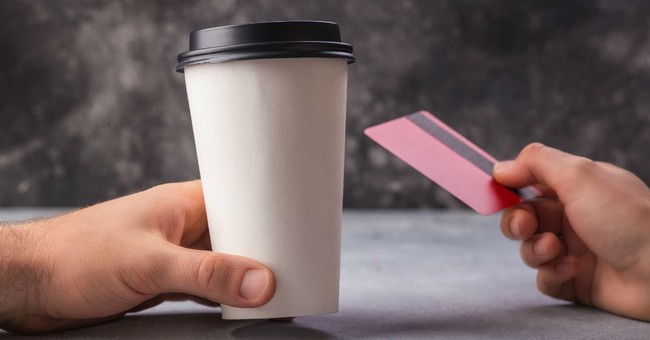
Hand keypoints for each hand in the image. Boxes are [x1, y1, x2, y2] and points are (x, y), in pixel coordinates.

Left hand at [0, 181, 275, 333]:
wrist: (29, 283)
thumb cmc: (77, 256)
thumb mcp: (150, 264)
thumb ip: (207, 274)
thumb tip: (261, 282)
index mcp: (184, 202)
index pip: (242, 199)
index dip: (272, 212)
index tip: (303, 228)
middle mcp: (182, 224)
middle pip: (237, 234)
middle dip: (263, 250)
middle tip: (298, 266)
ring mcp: (172, 252)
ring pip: (221, 261)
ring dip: (241, 275)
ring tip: (276, 286)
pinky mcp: (160, 279)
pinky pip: (203, 283)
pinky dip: (220, 294)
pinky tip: (236, 303)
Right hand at [494, 143, 649, 320]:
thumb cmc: (628, 218)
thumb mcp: (579, 174)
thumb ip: (536, 163)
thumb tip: (501, 167)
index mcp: (578, 189)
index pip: (531, 184)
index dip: (511, 189)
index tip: (496, 192)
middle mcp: (575, 218)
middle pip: (524, 218)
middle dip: (517, 222)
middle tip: (526, 226)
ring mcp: (575, 251)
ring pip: (530, 249)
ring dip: (535, 249)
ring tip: (555, 249)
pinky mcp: (576, 282)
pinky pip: (545, 278)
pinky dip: (551, 274)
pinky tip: (572, 269)